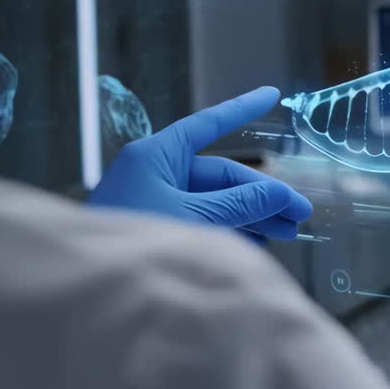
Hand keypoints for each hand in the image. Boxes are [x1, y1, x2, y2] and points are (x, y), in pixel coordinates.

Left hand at [90, 87, 313, 240]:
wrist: (92, 294)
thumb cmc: (136, 243)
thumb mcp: (194, 218)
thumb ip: (239, 204)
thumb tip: (280, 194)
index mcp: (156, 156)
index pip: (207, 125)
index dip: (241, 110)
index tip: (271, 94)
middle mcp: (156, 173)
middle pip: (220, 174)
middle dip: (262, 194)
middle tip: (298, 214)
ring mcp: (156, 202)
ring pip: (215, 201)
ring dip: (251, 216)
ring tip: (285, 233)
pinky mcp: (157, 229)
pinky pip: (202, 221)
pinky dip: (229, 230)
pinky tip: (256, 243)